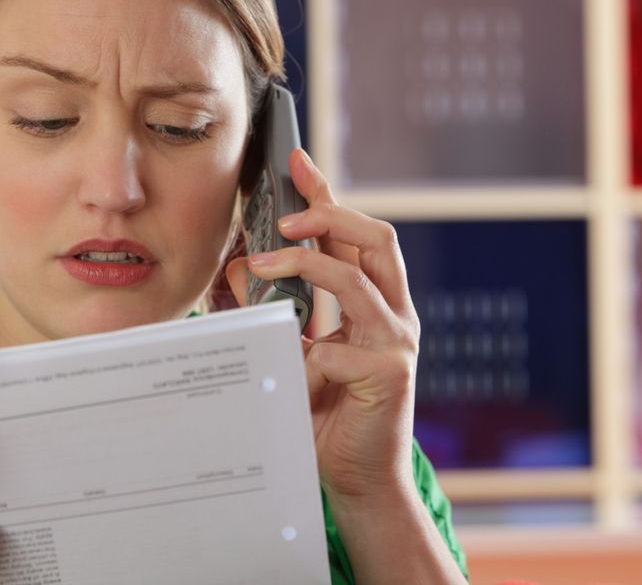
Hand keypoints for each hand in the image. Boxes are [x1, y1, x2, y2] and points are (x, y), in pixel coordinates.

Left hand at [226, 148, 419, 501]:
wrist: (360, 480)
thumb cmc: (330, 414)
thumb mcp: (297, 352)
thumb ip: (281, 310)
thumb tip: (243, 267)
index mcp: (375, 303)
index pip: (355, 235)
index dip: (328, 194)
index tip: (297, 160)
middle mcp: (394, 314)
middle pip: (376, 239)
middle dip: (332, 213)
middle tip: (288, 214)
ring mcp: (398, 343)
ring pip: (358, 280)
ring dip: (307, 267)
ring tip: (263, 267)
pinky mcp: (391, 375)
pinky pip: (336, 350)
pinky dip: (304, 359)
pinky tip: (292, 379)